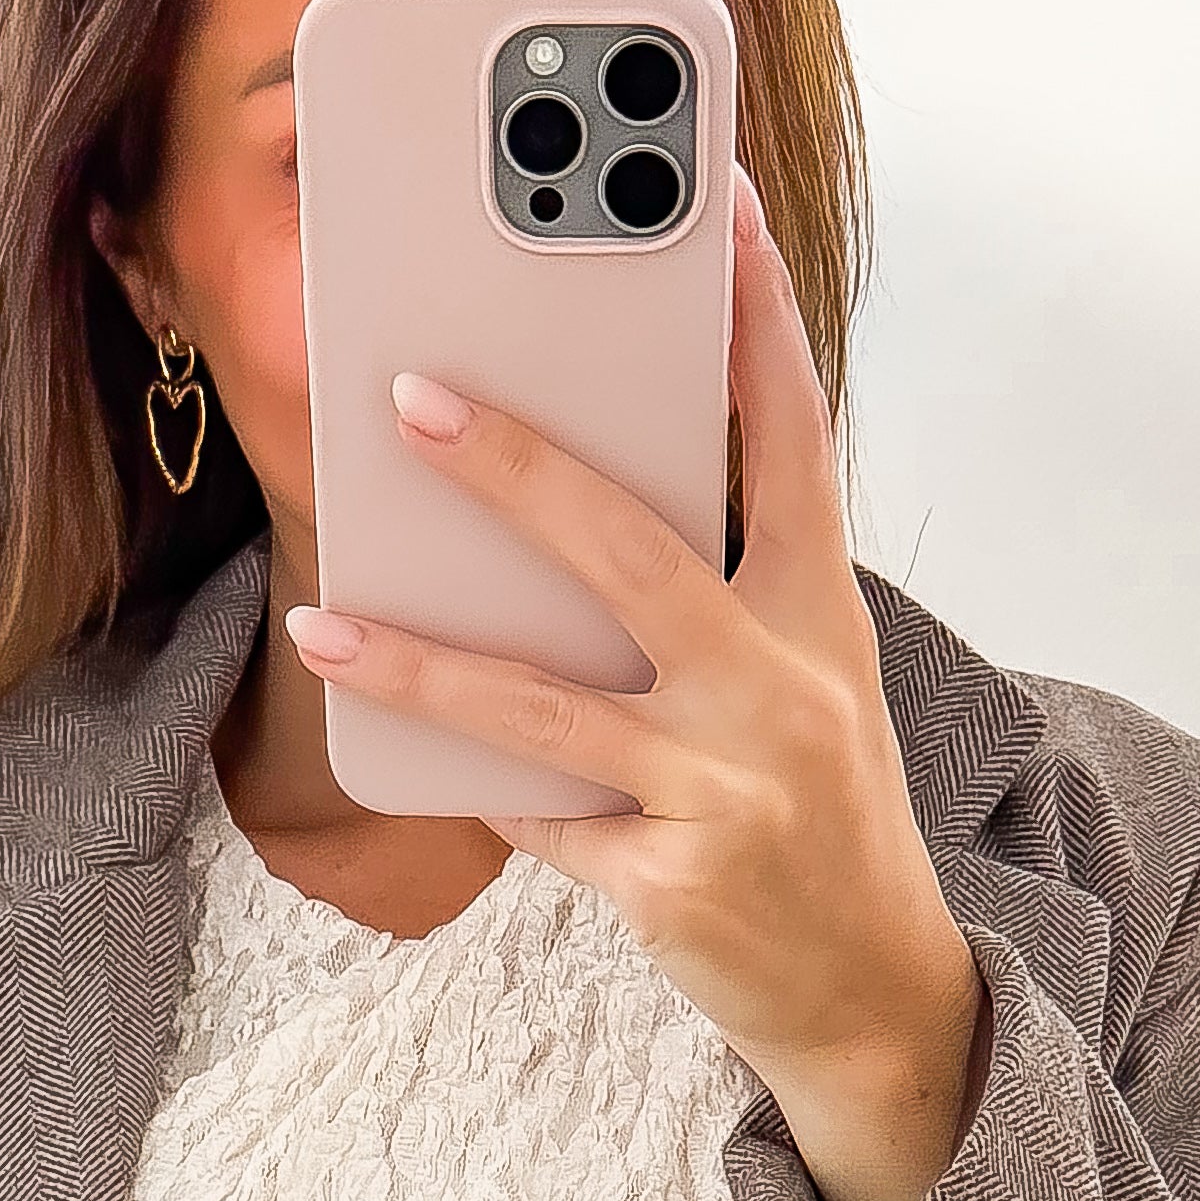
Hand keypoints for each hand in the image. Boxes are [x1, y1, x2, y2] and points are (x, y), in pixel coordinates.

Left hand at [279, 170, 994, 1200]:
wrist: (875, 992)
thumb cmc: (814, 808)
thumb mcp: (800, 684)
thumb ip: (713, 594)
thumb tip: (557, 509)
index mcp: (822, 614)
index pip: (791, 441)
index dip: (755, 321)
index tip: (716, 208)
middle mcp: (784, 690)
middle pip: (633, 551)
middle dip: (516, 467)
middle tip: (412, 395)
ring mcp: (728, 789)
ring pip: (544, 708)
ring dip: (422, 661)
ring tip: (323, 618)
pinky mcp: (673, 881)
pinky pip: (540, 820)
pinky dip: (484, 791)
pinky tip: (416, 760)